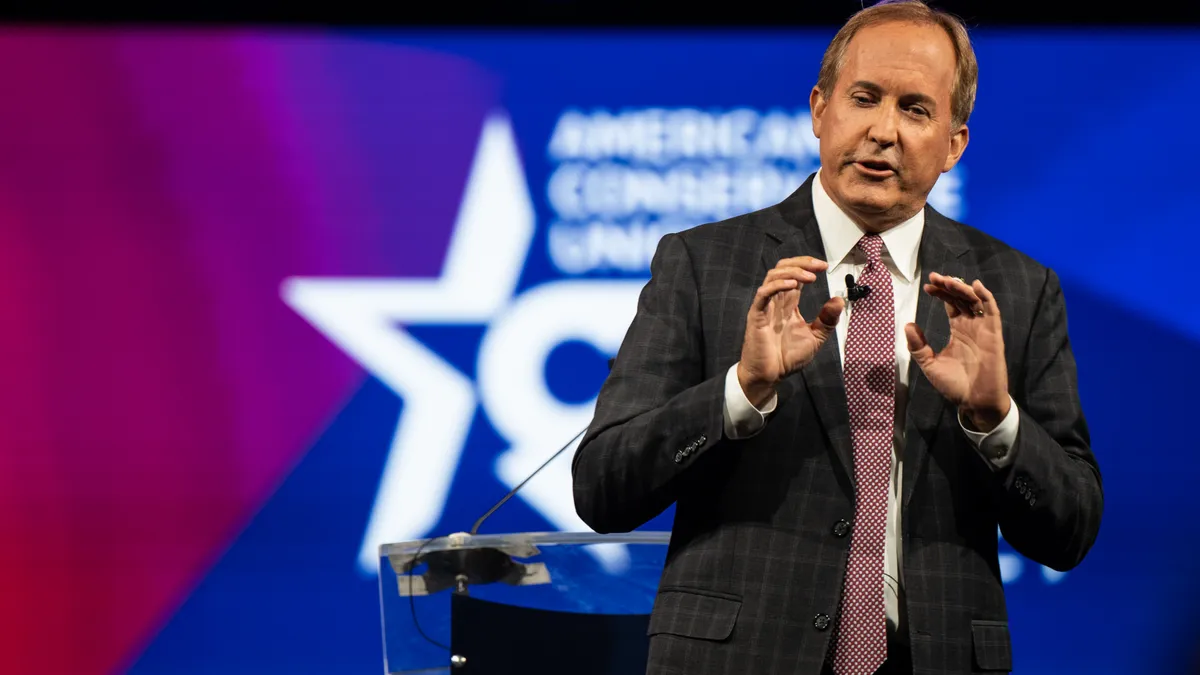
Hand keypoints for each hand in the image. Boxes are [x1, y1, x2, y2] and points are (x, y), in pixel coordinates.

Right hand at [738, 257, 844, 406]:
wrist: (771, 376)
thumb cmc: (787, 358)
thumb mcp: (815, 337)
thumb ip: (827, 320)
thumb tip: (839, 300)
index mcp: (788, 304)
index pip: (795, 275)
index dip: (808, 266)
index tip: (824, 267)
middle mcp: (776, 301)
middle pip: (782, 269)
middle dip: (801, 262)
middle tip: (819, 265)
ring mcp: (765, 307)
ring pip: (773, 276)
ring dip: (792, 271)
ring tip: (809, 277)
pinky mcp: (757, 316)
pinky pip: (763, 294)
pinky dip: (778, 285)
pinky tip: (793, 285)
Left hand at [905, 273, 1009, 431]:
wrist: (974, 401)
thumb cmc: (954, 385)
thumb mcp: (930, 364)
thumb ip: (918, 346)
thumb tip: (908, 325)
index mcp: (958, 330)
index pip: (950, 304)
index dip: (941, 293)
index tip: (927, 286)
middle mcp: (971, 326)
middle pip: (962, 298)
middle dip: (949, 286)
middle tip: (935, 278)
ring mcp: (983, 329)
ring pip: (975, 301)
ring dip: (963, 288)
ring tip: (949, 281)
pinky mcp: (994, 335)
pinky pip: (992, 312)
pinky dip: (986, 297)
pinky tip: (976, 286)